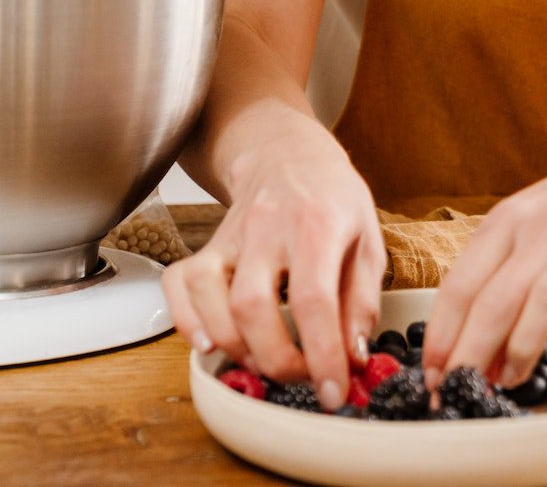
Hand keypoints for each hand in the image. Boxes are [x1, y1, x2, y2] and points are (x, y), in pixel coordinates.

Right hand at [161, 118, 384, 410]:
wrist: (289, 155)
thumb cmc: (333, 199)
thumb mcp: (368, 240)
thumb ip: (362, 300)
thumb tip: (353, 357)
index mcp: (317, 224)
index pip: (314, 299)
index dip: (322, 354)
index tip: (333, 390)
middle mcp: (267, 227)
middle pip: (253, 306)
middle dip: (276, 359)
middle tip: (301, 378)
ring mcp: (230, 235)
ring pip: (211, 298)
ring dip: (235, 347)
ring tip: (265, 362)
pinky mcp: (205, 244)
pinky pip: (179, 284)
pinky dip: (186, 321)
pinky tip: (211, 343)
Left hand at [420, 139, 546, 391]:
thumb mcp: (522, 219)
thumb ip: (494, 272)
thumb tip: (465, 342)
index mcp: (511, 218)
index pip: (462, 283)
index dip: (441, 336)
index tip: (430, 373)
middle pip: (498, 299)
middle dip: (471, 354)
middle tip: (458, 388)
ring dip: (522, 349)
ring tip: (508, 378)